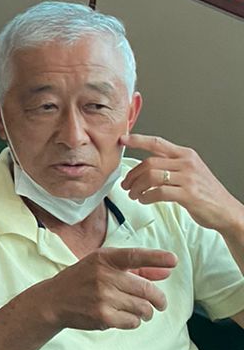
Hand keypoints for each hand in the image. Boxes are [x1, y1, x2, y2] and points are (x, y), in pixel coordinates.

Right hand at [34, 246, 176, 332]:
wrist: (54, 300)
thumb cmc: (83, 280)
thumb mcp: (104, 267)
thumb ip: (137, 269)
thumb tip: (167, 272)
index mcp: (104, 258)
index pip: (135, 256)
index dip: (156, 258)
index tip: (173, 260)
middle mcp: (104, 275)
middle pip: (146, 290)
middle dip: (159, 299)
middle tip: (160, 304)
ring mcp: (103, 297)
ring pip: (143, 308)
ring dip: (146, 312)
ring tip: (139, 311)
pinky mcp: (102, 316)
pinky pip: (133, 322)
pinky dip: (134, 321)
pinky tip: (125, 317)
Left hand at [122, 134, 243, 238]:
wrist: (226, 210)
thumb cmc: (206, 193)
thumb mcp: (191, 172)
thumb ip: (171, 165)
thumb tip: (145, 167)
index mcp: (186, 155)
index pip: (158, 142)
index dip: (138, 140)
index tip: (123, 139)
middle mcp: (187, 163)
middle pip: (149, 163)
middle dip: (133, 174)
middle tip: (126, 184)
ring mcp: (188, 178)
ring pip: (151, 177)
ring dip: (137, 187)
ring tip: (134, 194)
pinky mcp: (188, 194)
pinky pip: (158, 192)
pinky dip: (146, 197)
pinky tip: (144, 200)